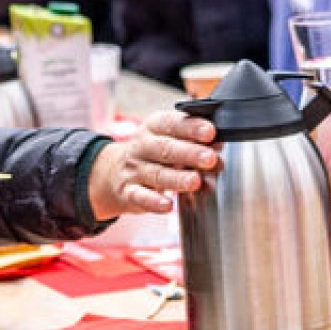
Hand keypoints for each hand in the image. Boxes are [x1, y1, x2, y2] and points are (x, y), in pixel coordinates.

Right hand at [88, 109, 223, 218]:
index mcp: (153, 127)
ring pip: (156, 174)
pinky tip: (168, 205)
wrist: (110, 173)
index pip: (172, 124)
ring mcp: (133, 170)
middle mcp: (142, 147)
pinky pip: (140, 197)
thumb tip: (220, 143)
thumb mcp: (167, 138)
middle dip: (189, 153)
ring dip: (176, 178)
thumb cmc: (150, 154)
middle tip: (210, 158)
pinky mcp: (127, 193)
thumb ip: (193, 140)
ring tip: (195, 181)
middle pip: (165, 148)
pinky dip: (154, 202)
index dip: (192, 127)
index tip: (211, 132)